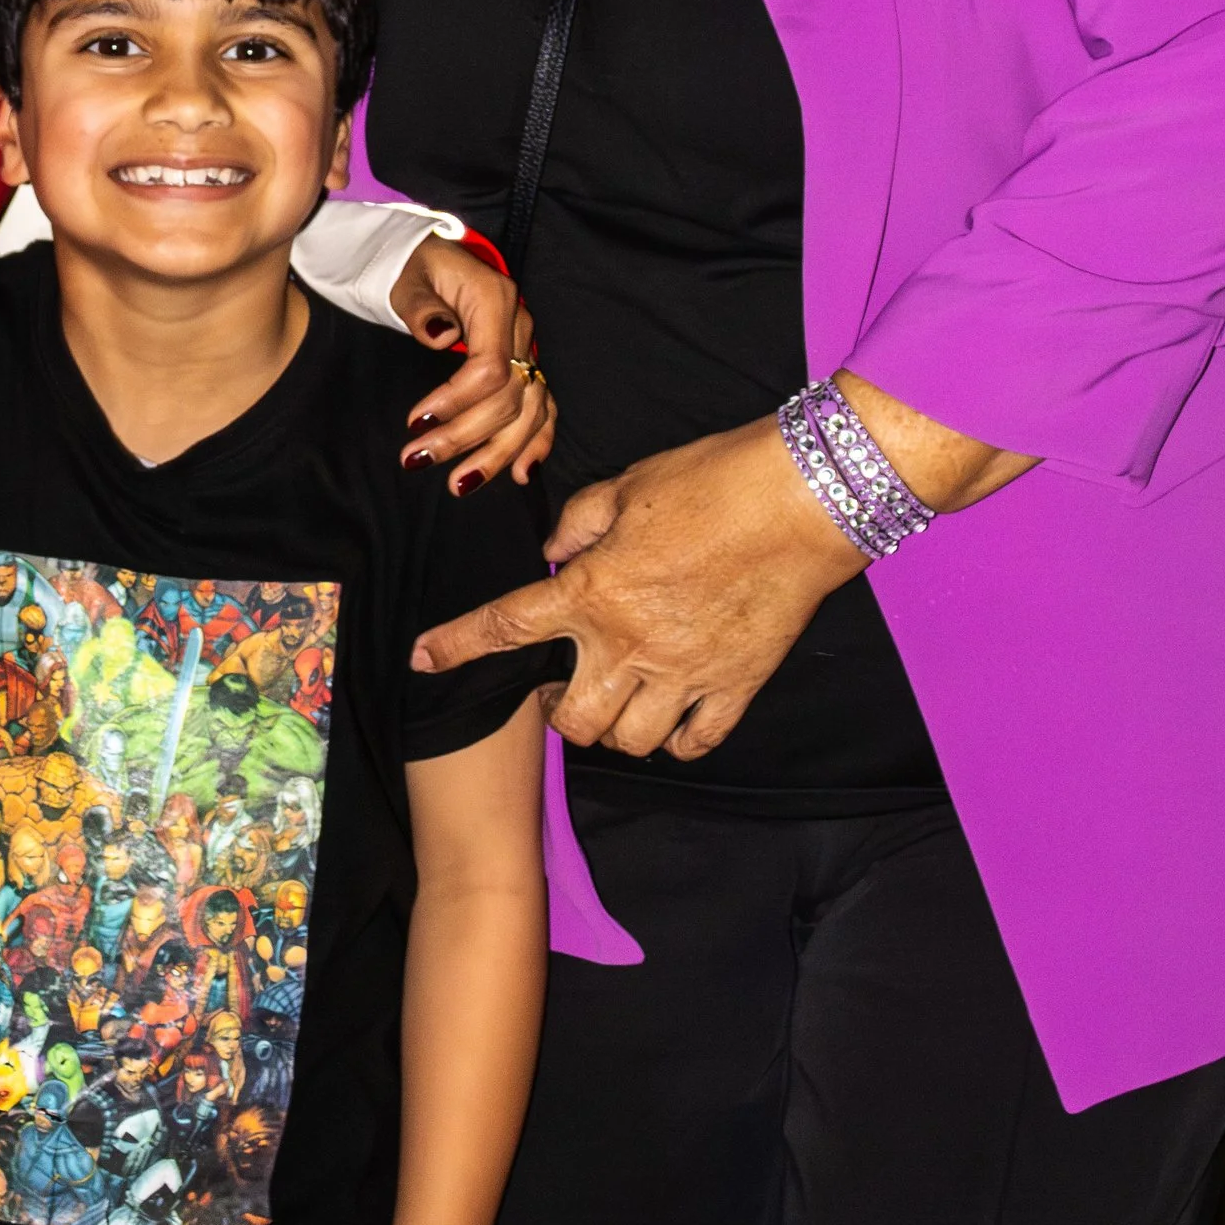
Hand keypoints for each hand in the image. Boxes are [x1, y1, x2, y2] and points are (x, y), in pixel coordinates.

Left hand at [392, 239, 554, 491]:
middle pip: (508, 398)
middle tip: (416, 459)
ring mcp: (528, 348)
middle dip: (464, 437)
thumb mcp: (409, 279)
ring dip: (497, 454)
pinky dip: (537, 443)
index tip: (415, 423)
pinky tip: (523, 474)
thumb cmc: (415, 270)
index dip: (455, 402)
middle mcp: (521, 328)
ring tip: (460, 484)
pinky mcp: (526, 365)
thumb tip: (441, 335)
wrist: (432, 262)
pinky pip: (543, 409)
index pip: (489, 368)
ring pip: (529, 412)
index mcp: (496, 301)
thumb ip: (422, 306)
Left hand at [413, 417, 860, 758]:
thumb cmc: (712, 481)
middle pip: (571, 719)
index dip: (455, 647)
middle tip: (565, 684)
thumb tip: (555, 551)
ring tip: (619, 699)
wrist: (802, 501)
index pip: (505, 628)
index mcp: (592, 590)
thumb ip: (577, 524)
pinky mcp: (735, 687)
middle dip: (557, 710)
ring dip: (613, 728)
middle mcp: (630, 645)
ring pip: (627, 742)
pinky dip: (676, 738)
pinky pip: (692, 742)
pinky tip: (673, 714)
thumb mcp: (627, 485)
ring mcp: (684, 675)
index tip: (422, 659)